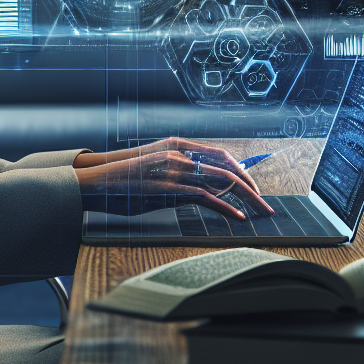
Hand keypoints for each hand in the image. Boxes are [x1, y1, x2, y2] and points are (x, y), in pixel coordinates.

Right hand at [73, 137, 273, 219]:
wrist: (98, 181)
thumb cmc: (127, 180)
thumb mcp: (156, 171)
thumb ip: (180, 175)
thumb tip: (204, 189)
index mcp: (178, 146)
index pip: (220, 153)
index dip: (241, 169)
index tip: (253, 185)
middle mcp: (180, 154)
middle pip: (227, 167)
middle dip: (250, 185)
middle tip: (264, 202)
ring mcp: (175, 170)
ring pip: (221, 181)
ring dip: (246, 197)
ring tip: (260, 210)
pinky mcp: (169, 189)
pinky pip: (206, 198)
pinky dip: (226, 208)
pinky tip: (238, 217)